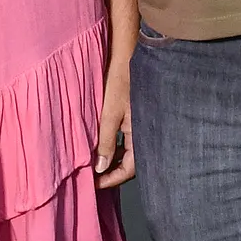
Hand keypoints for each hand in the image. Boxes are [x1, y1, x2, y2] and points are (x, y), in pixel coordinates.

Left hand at [94, 55, 134, 187]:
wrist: (129, 55)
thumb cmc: (120, 81)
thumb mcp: (109, 114)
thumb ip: (106, 142)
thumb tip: (100, 168)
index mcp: (142, 135)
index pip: (129, 169)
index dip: (111, 179)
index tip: (94, 185)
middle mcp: (146, 133)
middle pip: (131, 164)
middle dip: (113, 173)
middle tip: (94, 179)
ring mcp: (143, 125)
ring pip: (130, 152)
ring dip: (114, 160)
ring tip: (96, 165)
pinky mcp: (138, 118)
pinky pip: (130, 140)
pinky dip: (118, 147)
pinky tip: (105, 146)